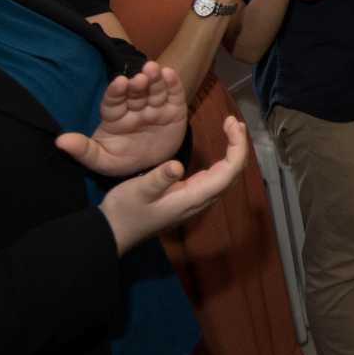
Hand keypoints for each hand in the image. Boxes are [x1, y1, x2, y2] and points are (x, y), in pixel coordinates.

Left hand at [55, 61, 188, 176]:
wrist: (153, 169)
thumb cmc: (123, 161)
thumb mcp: (102, 160)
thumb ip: (83, 150)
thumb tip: (59, 142)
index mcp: (115, 117)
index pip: (113, 101)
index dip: (116, 91)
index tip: (119, 82)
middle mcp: (135, 109)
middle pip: (135, 92)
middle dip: (138, 83)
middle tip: (140, 77)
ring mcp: (155, 108)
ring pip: (154, 90)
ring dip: (154, 79)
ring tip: (154, 69)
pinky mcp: (174, 110)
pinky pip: (173, 95)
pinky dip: (173, 84)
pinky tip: (169, 73)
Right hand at [100, 115, 248, 253]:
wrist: (115, 232)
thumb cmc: (125, 211)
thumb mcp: (138, 191)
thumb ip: (158, 179)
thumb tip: (177, 166)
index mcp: (194, 197)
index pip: (229, 171)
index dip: (237, 147)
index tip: (233, 123)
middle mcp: (201, 200)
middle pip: (233, 173)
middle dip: (238, 145)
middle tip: (233, 121)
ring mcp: (197, 200)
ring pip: (227, 175)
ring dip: (233, 151)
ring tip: (232, 129)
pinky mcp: (191, 197)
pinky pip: (217, 178)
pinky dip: (224, 159)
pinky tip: (221, 149)